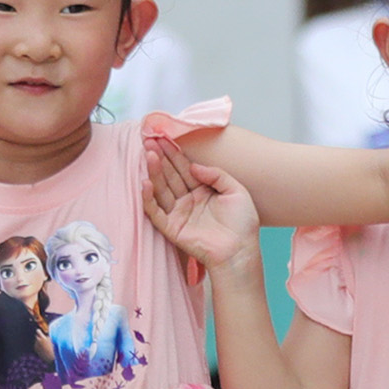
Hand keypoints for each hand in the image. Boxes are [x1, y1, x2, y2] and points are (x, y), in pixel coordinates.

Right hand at [141, 141, 263, 275]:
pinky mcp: (171, 228)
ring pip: (162, 189)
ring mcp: (179, 213)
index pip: (184, 168)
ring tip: (149, 156)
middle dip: (161, 159)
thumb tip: (193, 166)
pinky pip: (156, 212)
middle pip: (170, 175)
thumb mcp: (236, 191)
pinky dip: (148, 199)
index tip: (164, 137)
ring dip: (154, 173)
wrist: (240, 251)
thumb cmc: (243, 224)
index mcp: (203, 190)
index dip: (174, 153)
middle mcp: (188, 200)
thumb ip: (216, 175)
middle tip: (150, 141)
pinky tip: (145, 183)